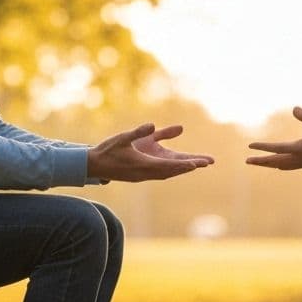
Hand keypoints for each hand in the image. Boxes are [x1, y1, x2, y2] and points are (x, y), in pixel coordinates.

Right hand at [87, 123, 213, 181]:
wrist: (93, 166)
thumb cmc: (107, 150)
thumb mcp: (123, 137)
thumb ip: (139, 132)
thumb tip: (153, 125)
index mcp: (142, 165)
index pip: (168, 165)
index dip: (183, 164)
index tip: (197, 163)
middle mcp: (145, 173)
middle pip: (172, 170)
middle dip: (190, 166)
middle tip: (208, 162)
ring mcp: (143, 176)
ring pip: (167, 173)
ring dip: (182, 168)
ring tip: (198, 164)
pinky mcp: (140, 175)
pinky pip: (160, 173)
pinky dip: (172, 169)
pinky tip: (179, 165)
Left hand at [246, 106, 301, 169]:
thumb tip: (294, 108)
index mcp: (301, 148)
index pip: (277, 148)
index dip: (263, 147)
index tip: (251, 145)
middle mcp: (299, 158)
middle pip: (275, 161)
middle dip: (261, 161)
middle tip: (247, 160)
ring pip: (280, 165)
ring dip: (268, 164)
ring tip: (256, 162)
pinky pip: (287, 166)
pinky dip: (277, 165)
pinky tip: (275, 163)